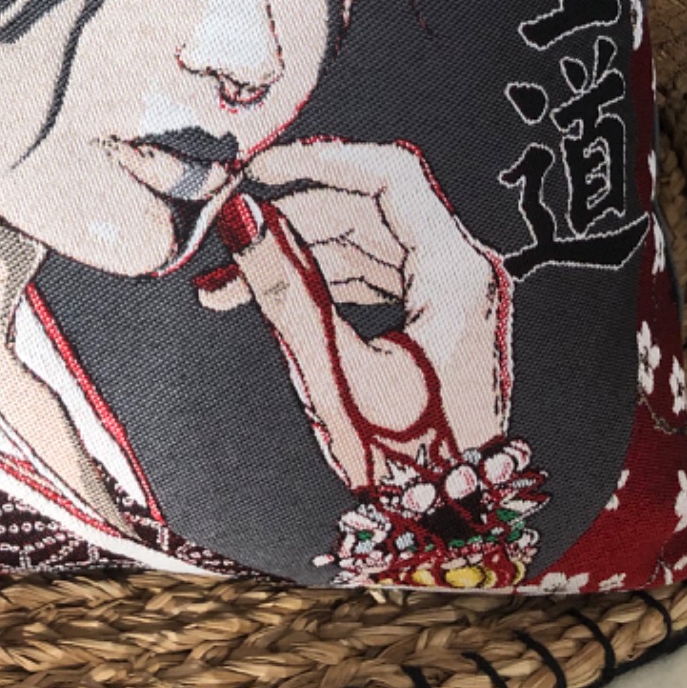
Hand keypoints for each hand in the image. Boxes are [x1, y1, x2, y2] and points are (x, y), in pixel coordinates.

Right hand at [200, 138, 508, 489]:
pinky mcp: (434, 316)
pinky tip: (262, 298)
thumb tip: (241, 220)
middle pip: (369, 207)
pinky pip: (370, 274)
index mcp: (457, 273)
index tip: (259, 169)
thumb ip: (286, 289)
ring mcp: (452, 293)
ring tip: (223, 284)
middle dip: (292, 216)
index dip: (320, 161)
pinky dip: (318, 280)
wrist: (451, 526)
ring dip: (295, 254)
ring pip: (362, 241)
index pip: (388, 175)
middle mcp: (463, 270)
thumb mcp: (335, 374)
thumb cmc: (408, 462)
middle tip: (227, 230)